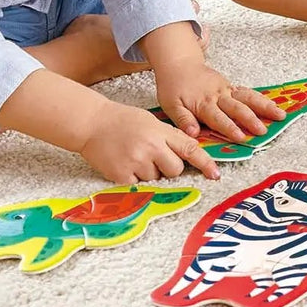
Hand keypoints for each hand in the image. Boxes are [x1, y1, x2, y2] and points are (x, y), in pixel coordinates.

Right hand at [78, 101, 221, 182]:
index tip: (215, 174)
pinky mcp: (122, 176)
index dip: (204, 163)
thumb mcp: (151, 122)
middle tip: (154, 156)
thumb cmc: (123, 120)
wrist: (91, 123)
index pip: (189, 149)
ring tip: (135, 156)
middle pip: (176, 170)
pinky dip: (135, 177)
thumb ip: (170, 137)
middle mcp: (151, 147)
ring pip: (157, 178)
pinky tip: (125, 163)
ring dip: (150, 172)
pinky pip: (139, 185)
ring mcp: (136, 162)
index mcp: (161, 132)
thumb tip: (189, 153)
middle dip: (170, 167)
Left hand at [156, 60, 285, 142]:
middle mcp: (218, 96)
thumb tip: (193, 134)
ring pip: (248, 98)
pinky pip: (248, 93)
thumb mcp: (171, 105)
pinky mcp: (231, 86)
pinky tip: (274, 106)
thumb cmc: (173, 87)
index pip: (218, 118)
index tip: (240, 137)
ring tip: (280, 115)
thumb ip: (183, 120)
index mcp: (202, 103)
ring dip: (264, 107)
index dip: (230, 128)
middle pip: (237, 108)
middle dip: (251, 119)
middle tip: (263, 130)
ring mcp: (226, 89)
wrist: (179, 64)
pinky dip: (262, 99)